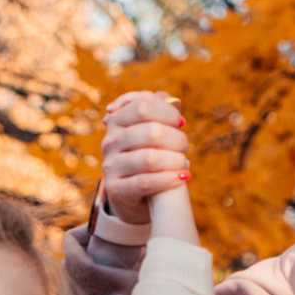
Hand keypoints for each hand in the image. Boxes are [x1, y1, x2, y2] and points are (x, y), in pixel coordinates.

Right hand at [101, 89, 190, 224]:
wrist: (134, 192)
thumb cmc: (147, 152)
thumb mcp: (149, 127)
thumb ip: (159, 108)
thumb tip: (174, 102)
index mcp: (116, 120)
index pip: (144, 106)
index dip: (168, 113)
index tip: (180, 123)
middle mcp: (110, 141)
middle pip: (151, 132)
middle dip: (176, 139)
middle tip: (184, 147)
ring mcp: (110, 166)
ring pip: (150, 159)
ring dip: (175, 160)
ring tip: (183, 163)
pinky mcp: (116, 189)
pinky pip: (145, 182)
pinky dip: (168, 179)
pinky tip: (181, 177)